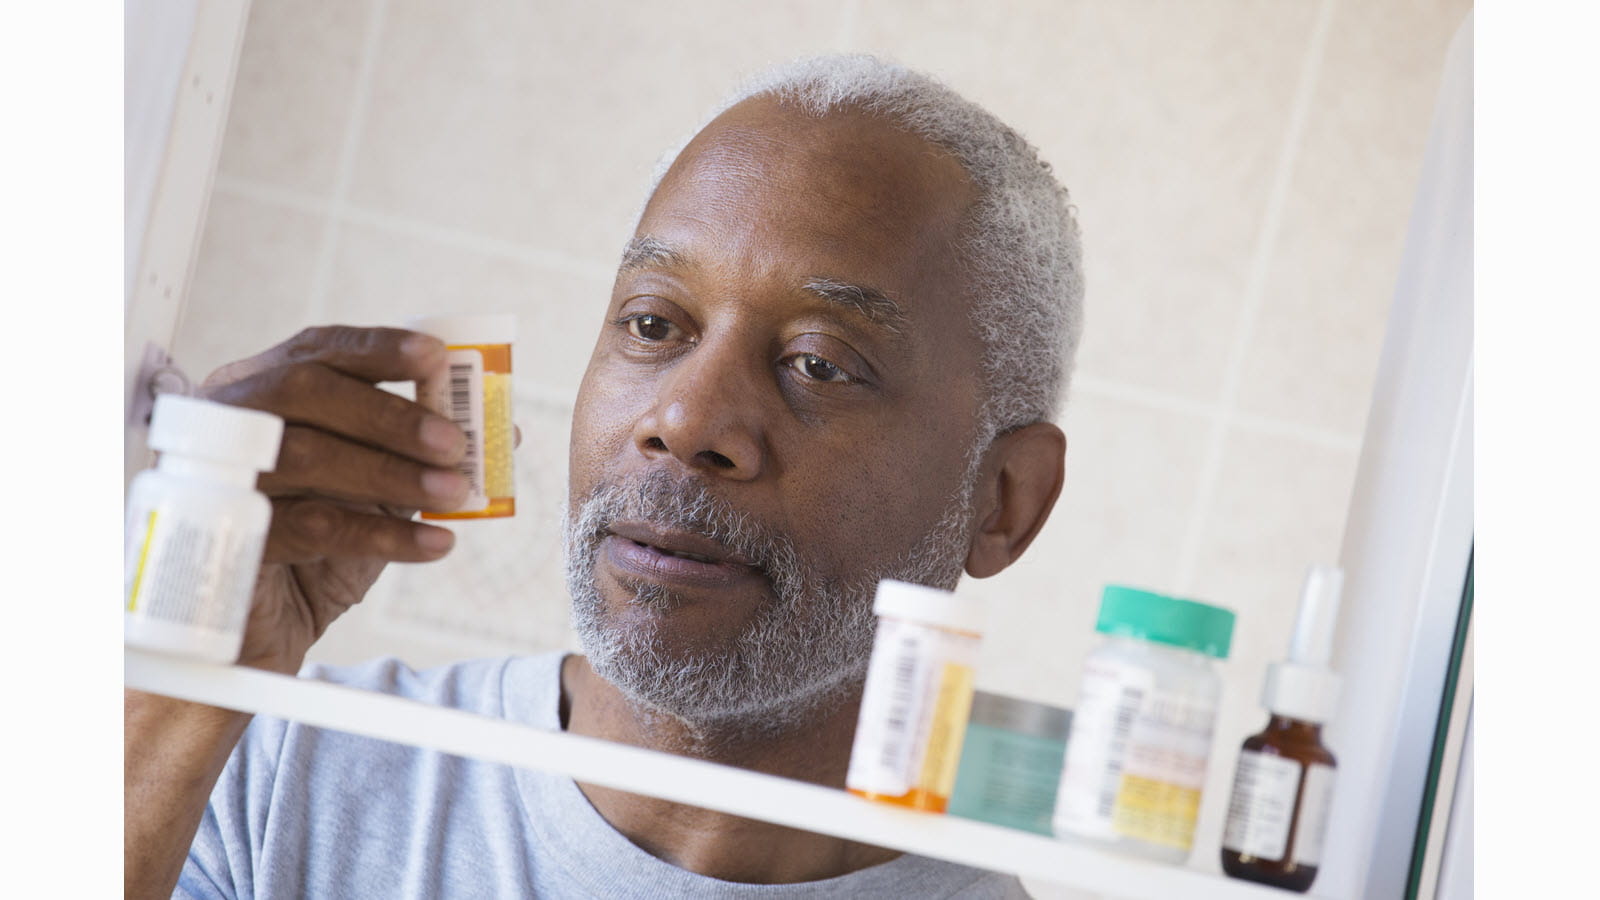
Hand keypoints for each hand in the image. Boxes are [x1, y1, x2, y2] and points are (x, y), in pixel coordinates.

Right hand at [199, 326, 470, 672]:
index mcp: (260, 390)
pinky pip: (313, 527)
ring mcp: (219, 475)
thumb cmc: (322, 538)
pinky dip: (385, 534)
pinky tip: (436, 543)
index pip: (315, 351)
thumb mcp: (378, 488)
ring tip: (456, 493)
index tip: (436, 355)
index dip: (376, 348)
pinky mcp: (231, 536)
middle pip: (303, 390)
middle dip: (389, 413)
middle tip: (456, 444)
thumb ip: (423, 453)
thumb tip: (504, 430)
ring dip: (394, 473)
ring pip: (306, 454)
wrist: (271, 627)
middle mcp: (228, 422)